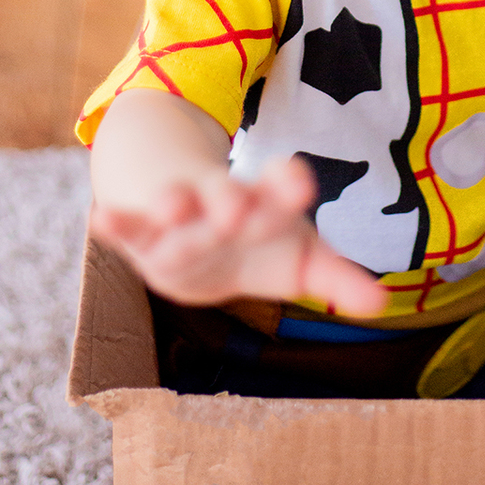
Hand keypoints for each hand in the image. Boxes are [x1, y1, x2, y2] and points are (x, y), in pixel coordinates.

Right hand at [90, 153, 386, 317]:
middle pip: (228, 204)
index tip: (301, 180)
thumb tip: (381, 304)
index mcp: (262, 206)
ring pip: (177, 212)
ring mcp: (177, 215)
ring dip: (174, 207)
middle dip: (234, 204)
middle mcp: (219, 205)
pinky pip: (126, 227)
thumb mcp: (292, 253)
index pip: (278, 197)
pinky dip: (116, 224)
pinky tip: (103, 219)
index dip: (286, 190)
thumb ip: (331, 276)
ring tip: (171, 204)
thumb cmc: (251, 237)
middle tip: (240, 206)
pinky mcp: (139, 231)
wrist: (182, 202)